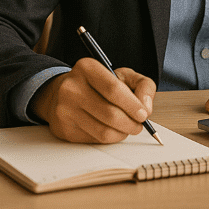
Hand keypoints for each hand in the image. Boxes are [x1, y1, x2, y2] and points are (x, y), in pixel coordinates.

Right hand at [31, 58, 155, 143]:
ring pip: (103, 131)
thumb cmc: (99, 85)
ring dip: (122, 133)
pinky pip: (94, 140)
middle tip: (139, 125)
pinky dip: (109, 138)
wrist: (62, 93)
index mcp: (87, 68)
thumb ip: (143, 85)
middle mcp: (71, 87)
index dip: (132, 105)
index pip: (113, 89)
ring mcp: (64, 110)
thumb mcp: (123, 75)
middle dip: (131, 123)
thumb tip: (146, 107)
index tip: (144, 114)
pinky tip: (111, 129)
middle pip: (110, 113)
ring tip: (127, 127)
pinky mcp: (63, 129)